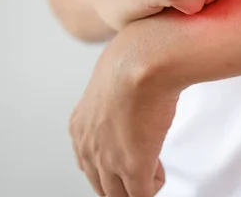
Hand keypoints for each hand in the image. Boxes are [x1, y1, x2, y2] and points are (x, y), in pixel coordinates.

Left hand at [69, 28, 179, 196]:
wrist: (145, 60)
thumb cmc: (135, 58)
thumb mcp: (116, 76)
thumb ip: (118, 93)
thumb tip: (133, 87)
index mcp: (81, 127)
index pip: (89, 163)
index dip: (111, 165)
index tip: (126, 162)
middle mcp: (88, 147)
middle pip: (102, 185)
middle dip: (122, 183)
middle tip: (141, 175)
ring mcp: (109, 159)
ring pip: (119, 194)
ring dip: (139, 185)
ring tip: (153, 172)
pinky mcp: (133, 165)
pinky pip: (142, 194)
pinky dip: (153, 184)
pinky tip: (159, 172)